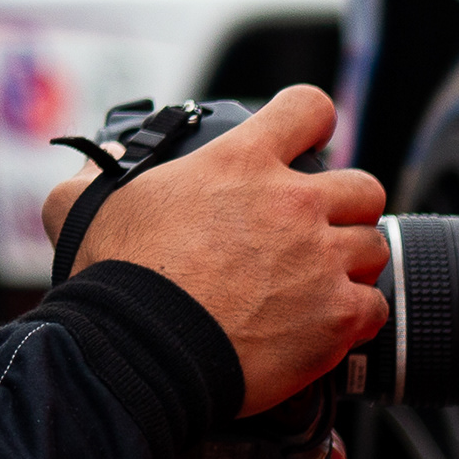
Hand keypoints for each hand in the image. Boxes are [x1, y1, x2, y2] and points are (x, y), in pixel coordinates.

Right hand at [39, 87, 388, 411]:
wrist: (142, 348)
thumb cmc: (116, 276)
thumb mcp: (83, 203)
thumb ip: (94, 173)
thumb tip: (99, 162)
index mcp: (240, 162)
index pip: (309, 109)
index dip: (311, 122)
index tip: (304, 142)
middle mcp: (292, 203)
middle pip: (362, 185)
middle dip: (345, 205)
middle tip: (315, 228)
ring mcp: (321, 260)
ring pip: (374, 246)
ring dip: (351, 263)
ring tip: (320, 282)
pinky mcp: (337, 317)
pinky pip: (375, 307)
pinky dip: (355, 316)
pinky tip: (325, 324)